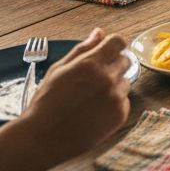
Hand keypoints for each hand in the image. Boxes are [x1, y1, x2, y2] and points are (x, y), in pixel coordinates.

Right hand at [21, 28, 130, 162]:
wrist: (43, 138)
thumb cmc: (46, 102)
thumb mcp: (59, 70)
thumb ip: (82, 49)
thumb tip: (99, 32)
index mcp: (91, 63)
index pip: (118, 41)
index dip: (113, 45)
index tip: (107, 51)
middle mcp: (107, 78)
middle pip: (126, 60)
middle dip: (113, 64)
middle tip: (94, 78)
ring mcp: (116, 97)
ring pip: (126, 82)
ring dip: (114, 85)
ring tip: (91, 98)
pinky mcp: (120, 115)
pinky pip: (125, 101)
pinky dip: (114, 103)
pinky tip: (95, 111)